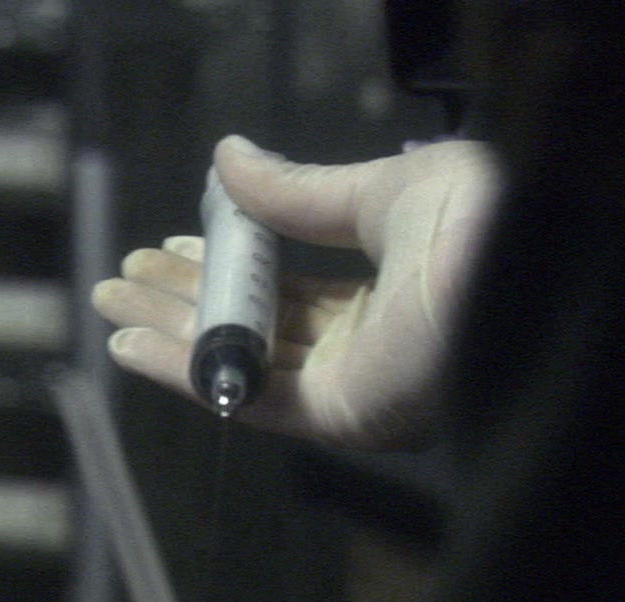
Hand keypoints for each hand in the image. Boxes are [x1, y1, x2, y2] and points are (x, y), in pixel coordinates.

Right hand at [92, 135, 499, 448]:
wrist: (513, 263)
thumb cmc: (470, 217)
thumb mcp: (378, 190)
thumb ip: (299, 192)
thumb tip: (229, 161)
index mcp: (395, 290)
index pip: (296, 288)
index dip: (231, 266)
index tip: (174, 244)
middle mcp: (374, 348)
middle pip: (260, 327)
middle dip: (188, 300)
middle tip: (127, 278)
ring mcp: (356, 387)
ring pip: (245, 362)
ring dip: (171, 332)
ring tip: (111, 303)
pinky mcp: (340, 417)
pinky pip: (249, 396)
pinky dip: (186, 371)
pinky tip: (131, 344)